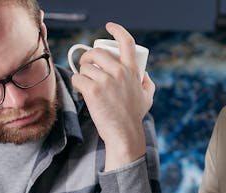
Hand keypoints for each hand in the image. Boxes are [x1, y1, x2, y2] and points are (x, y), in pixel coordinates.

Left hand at [70, 22, 155, 169]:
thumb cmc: (134, 116)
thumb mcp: (147, 96)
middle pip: (96, 52)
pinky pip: (77, 79)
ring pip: (85, 67)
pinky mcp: (93, 91)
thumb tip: (144, 73)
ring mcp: (105, 81)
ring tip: (86, 82)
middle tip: (86, 65)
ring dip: (82, 73)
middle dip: (87, 56)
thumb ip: (147, 83)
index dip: (117, 30)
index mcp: (132, 70)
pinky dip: (77, 83)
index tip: (109, 27)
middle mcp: (119, 72)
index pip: (126, 42)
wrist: (124, 133)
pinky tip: (82, 90)